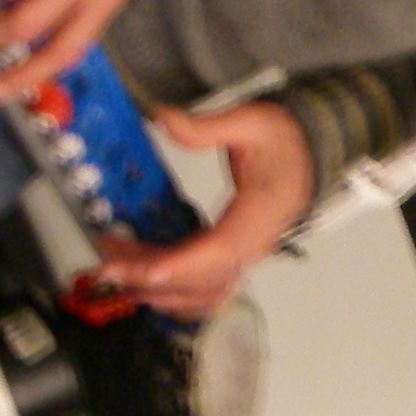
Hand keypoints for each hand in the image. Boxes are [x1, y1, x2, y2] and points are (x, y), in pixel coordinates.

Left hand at [88, 100, 315, 319]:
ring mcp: (243, 255)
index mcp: (261, 213)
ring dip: (158, 291)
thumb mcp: (251, 122)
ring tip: (118, 272)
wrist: (306, 154)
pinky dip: (173, 294)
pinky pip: (204, 290)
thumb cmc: (284, 143)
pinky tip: (143, 284)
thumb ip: (206, 126)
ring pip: (201, 292)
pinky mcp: (231, 257)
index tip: (148, 271)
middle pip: (202, 278)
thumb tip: (166, 120)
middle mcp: (253, 243)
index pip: (221, 249)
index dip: (183, 264)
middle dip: (152, 278)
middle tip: (109, 265)